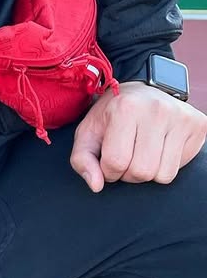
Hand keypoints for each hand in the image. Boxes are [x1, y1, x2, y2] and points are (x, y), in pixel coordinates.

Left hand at [70, 81, 206, 192]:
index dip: (108, 170)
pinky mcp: (198, 126)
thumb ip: (82, 160)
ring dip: (148, 173)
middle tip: (126, 157)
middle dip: (128, 174)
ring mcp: (180, 117)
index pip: (115, 162)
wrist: (142, 91)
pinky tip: (159, 148)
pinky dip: (166, 166)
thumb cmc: (112, 115)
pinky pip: (179, 168)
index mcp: (125, 108)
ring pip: (163, 175)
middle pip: (142, 171)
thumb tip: (96, 186)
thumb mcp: (88, 133)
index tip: (108, 161)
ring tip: (141, 154)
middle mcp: (156, 110)